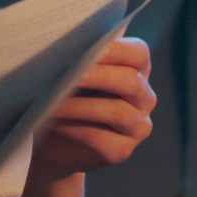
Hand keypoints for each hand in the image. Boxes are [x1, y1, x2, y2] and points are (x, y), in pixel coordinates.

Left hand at [31, 37, 155, 180]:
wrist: (52, 140)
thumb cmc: (63, 96)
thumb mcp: (70, 75)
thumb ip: (75, 61)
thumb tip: (61, 51)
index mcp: (136, 70)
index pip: (138, 53)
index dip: (116, 49)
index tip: (88, 46)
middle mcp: (144, 97)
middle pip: (131, 81)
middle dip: (97, 75)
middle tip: (68, 73)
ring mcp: (137, 126)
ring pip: (117, 111)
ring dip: (80, 105)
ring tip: (53, 101)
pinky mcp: (121, 150)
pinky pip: (99, 137)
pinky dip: (72, 128)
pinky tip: (52, 122)